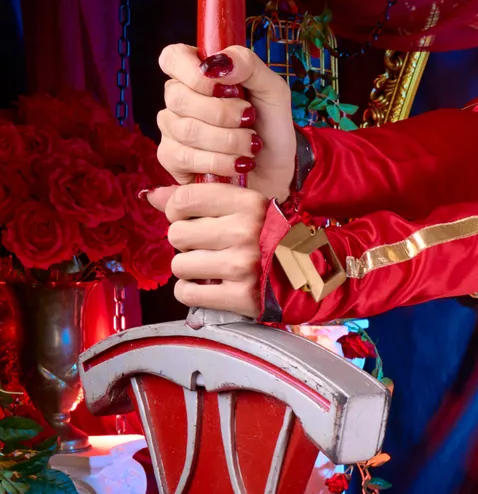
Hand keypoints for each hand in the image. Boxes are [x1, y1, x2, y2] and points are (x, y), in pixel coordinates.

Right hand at [154, 43, 295, 206]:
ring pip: (185, 129)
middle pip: (178, 97)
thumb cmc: (270, 128)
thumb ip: (248, 64)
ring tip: (250, 145)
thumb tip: (218, 61)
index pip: (173, 58)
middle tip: (249, 121)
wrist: (276, 171)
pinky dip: (219, 162)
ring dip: (228, 140)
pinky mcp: (171, 159)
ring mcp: (171, 129)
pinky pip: (183, 157)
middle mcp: (178, 98)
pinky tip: (237, 164)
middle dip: (222, 113)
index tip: (224, 88)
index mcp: (197, 73)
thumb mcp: (272, 89)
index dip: (194, 73)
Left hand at [165, 181, 269, 316]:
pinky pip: (188, 293)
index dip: (177, 211)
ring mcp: (242, 266)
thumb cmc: (270, 237)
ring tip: (210, 267)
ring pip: (179, 265)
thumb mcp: (243, 208)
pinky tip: (207, 286)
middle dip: (185, 243)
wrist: (309, 274)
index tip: (189, 218)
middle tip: (205, 247)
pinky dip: (191, 291)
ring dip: (189, 269)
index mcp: (247, 203)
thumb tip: (152, 196)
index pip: (184, 199)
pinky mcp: (240, 296)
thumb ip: (197, 199)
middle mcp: (244, 232)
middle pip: (177, 234)